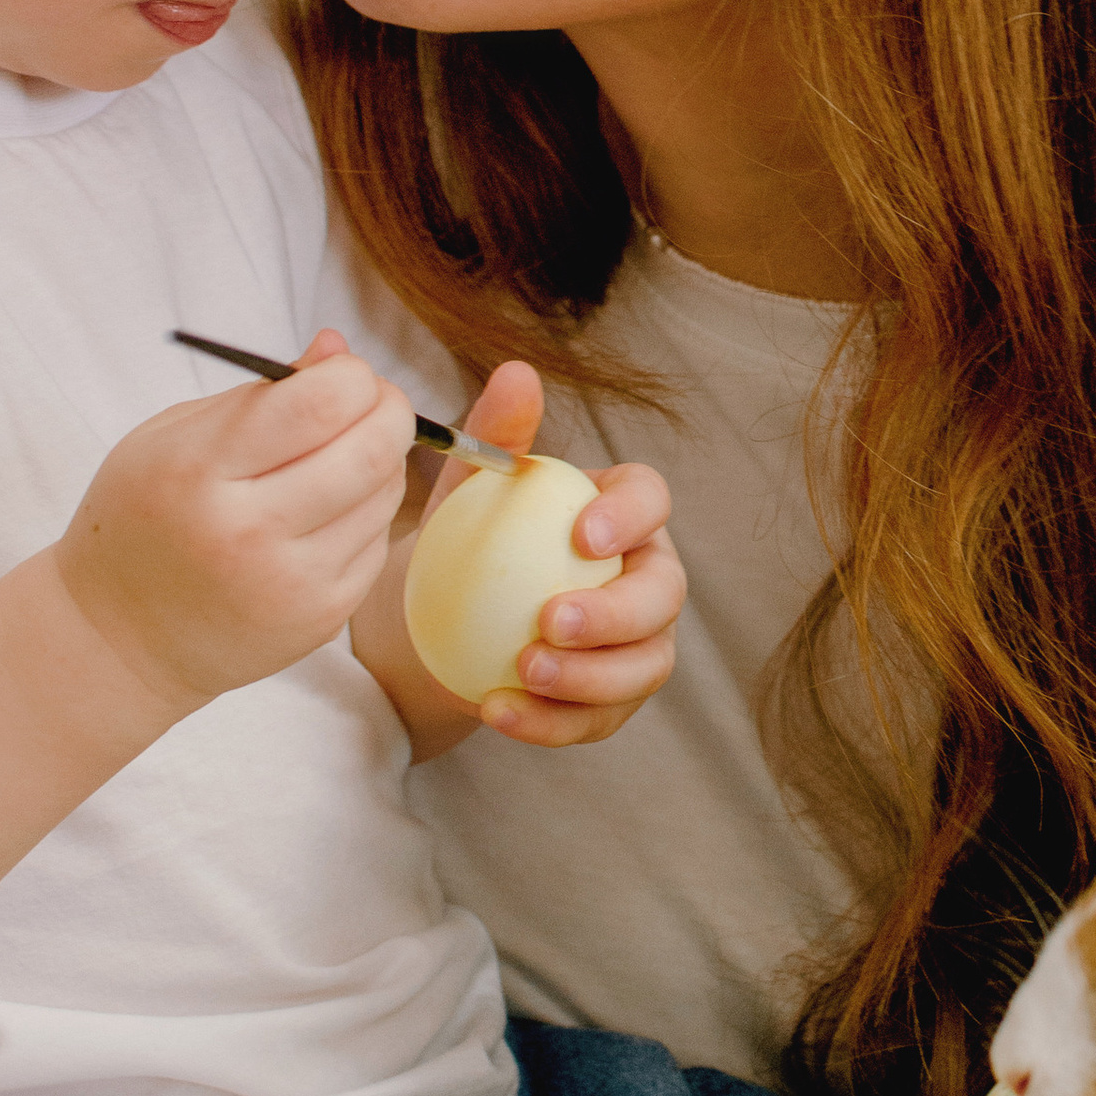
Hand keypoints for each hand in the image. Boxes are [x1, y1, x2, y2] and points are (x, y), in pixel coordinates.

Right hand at [58, 330, 413, 713]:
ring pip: (384, 495)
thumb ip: (260, 393)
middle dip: (389, 410)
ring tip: (340, 457)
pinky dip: (367, 513)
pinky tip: (327, 512)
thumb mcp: (173, 438)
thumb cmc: (145, 519)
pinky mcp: (319, 618)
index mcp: (200, 472)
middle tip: (372, 403)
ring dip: (381, 461)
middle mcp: (248, 533)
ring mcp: (289, 583)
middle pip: (371, 450)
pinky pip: (377, 542)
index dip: (351, 376)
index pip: (318, 404)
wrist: (120, 639)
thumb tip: (338, 349)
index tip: (344, 375)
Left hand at [355, 361, 685, 757]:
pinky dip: (551, 722)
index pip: (652, 501)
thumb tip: (518, 373)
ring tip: (523, 671)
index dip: (631, 517)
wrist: (431, 626)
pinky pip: (597, 721)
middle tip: (551, 620)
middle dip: (619, 613)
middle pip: (664, 595)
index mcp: (620, 514)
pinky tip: (497, 711)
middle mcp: (644, 577)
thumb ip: (496, 436)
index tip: (581, 534)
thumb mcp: (466, 490)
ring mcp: (635, 645)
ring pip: (645, 666)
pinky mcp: (608, 703)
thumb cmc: (462, 544)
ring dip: (591, 677)